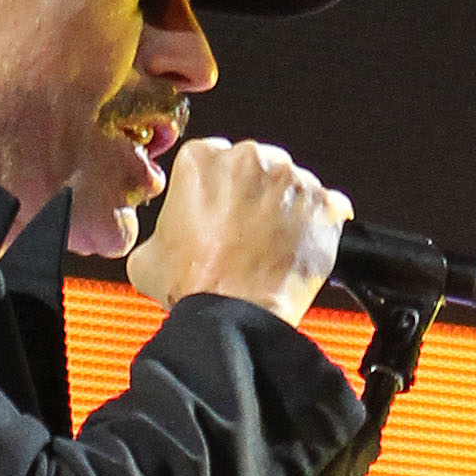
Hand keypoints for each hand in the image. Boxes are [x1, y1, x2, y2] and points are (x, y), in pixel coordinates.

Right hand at [129, 139, 350, 326]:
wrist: (232, 319)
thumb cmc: (193, 288)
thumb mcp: (146, 259)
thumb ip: (159, 233)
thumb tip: (166, 241)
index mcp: (201, 159)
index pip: (215, 162)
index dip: (218, 195)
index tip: (220, 219)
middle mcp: (249, 156)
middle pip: (257, 168)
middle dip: (254, 198)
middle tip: (245, 240)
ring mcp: (291, 178)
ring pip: (292, 187)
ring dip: (286, 212)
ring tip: (272, 252)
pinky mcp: (323, 204)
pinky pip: (328, 208)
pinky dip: (318, 228)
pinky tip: (299, 252)